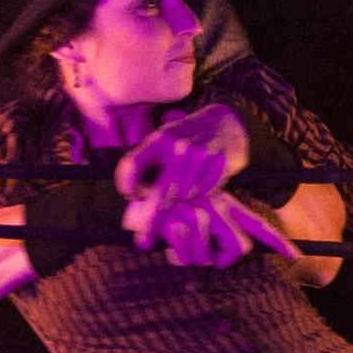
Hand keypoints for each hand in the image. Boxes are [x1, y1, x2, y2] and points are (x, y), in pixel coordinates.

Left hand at [114, 104, 251, 213]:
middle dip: (154, 212)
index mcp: (160, 138)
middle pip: (162, 191)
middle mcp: (179, 145)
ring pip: (185, 195)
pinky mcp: (221, 162)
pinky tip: (200, 190)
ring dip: (181, 202)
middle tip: (147, 229)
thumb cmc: (187, 139)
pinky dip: (201, 196)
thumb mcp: (164, 141)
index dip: (127, 183)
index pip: (134, 163)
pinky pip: (206, 192)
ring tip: (181, 199)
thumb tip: (133, 197)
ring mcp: (202, 153)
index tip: (129, 195)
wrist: (225, 123)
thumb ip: (146, 163)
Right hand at [131, 187, 306, 267]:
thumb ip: (211, 235)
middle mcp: (218, 208)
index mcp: (225, 206)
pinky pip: (187, 254)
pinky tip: (164, 248)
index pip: (258, 226)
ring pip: (210, 256)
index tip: (296, 257)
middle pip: (240, 248)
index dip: (278, 243)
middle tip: (205, 258)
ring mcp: (200, 213)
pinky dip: (177, 256)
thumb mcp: (193, 214)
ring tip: (176, 249)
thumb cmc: (165, 208)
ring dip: (192, 258)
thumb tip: (218, 260)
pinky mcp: (180, 221)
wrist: (134, 191)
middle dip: (223, 260)